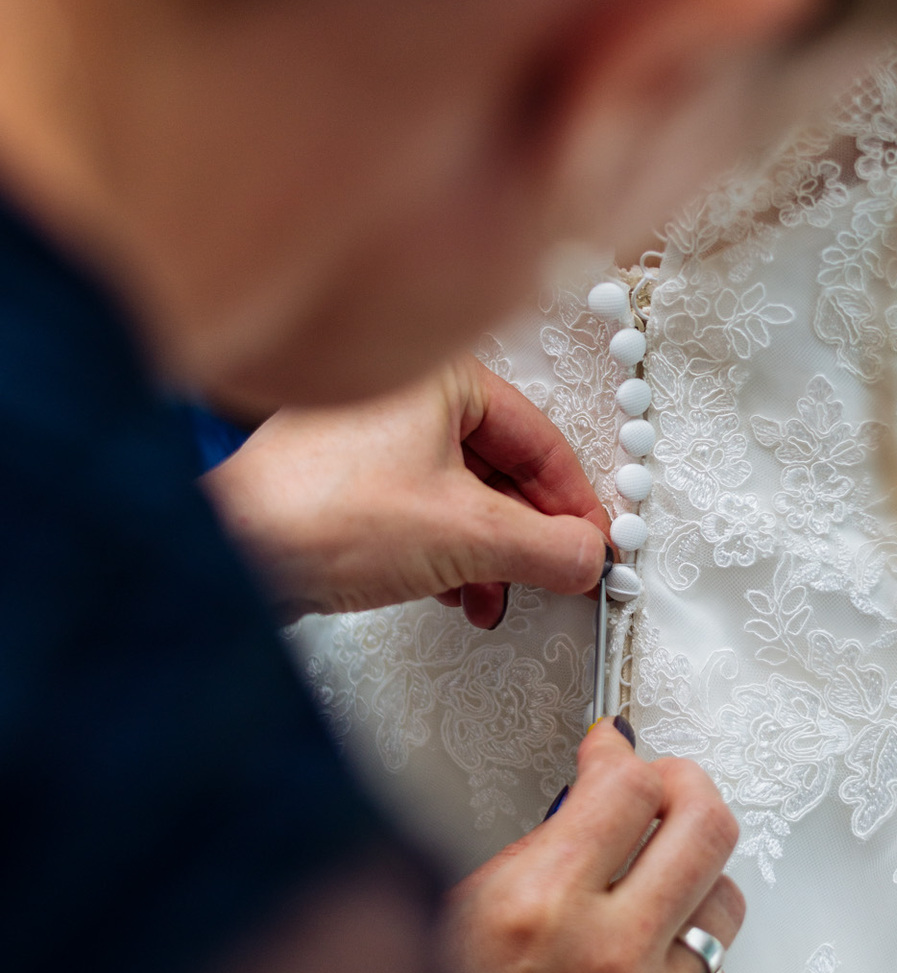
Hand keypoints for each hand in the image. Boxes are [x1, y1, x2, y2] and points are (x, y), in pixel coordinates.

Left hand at [204, 355, 609, 622]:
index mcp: (441, 377)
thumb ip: (546, 547)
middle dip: (528, 534)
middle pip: (500, 469)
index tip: (593, 545)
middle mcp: (403, 399)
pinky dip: (448, 556)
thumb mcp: (466, 533)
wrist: (228, 555)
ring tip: (500, 594)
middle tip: (556, 573)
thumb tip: (586, 556)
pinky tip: (456, 595)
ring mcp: (369, 443)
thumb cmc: (319, 514)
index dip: (574, 502)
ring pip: (460, 497)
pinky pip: (420, 517)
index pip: (539, 438)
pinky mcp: (343, 488)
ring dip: (489, 554)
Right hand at [442, 719, 744, 972]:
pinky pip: (711, 972)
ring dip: (694, 871)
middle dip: (686, 787)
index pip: (628, 787)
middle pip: (706, 827)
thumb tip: (581, 798)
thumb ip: (525, 855)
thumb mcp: (442, 923)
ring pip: (724, 901)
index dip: (621, 753)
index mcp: (534, 906)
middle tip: (659, 786)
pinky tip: (642, 945)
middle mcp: (604, 955)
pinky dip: (686, 943)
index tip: (611, 749)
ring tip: (652, 872)